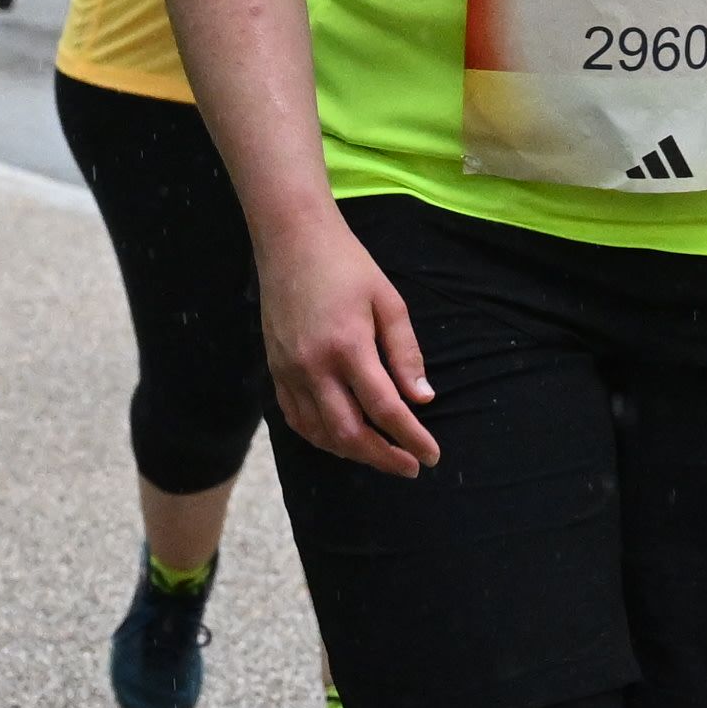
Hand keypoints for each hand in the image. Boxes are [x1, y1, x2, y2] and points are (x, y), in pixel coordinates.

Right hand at [260, 212, 441, 473]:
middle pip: (350, 432)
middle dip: (383, 457)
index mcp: (348, 347)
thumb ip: (405, 353)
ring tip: (380, 455)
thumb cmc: (347, 265)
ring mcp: (289, 371)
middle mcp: (314, 366)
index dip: (411, 438)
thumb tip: (422, 399)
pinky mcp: (275, 369)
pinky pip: (296, 418)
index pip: (385, 409)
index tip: (431, 455)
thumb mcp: (388, 301)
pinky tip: (341, 440)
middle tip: (409, 467)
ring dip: (353, 452)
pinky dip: (321, 437)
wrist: (291, 240)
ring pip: (320, 433)